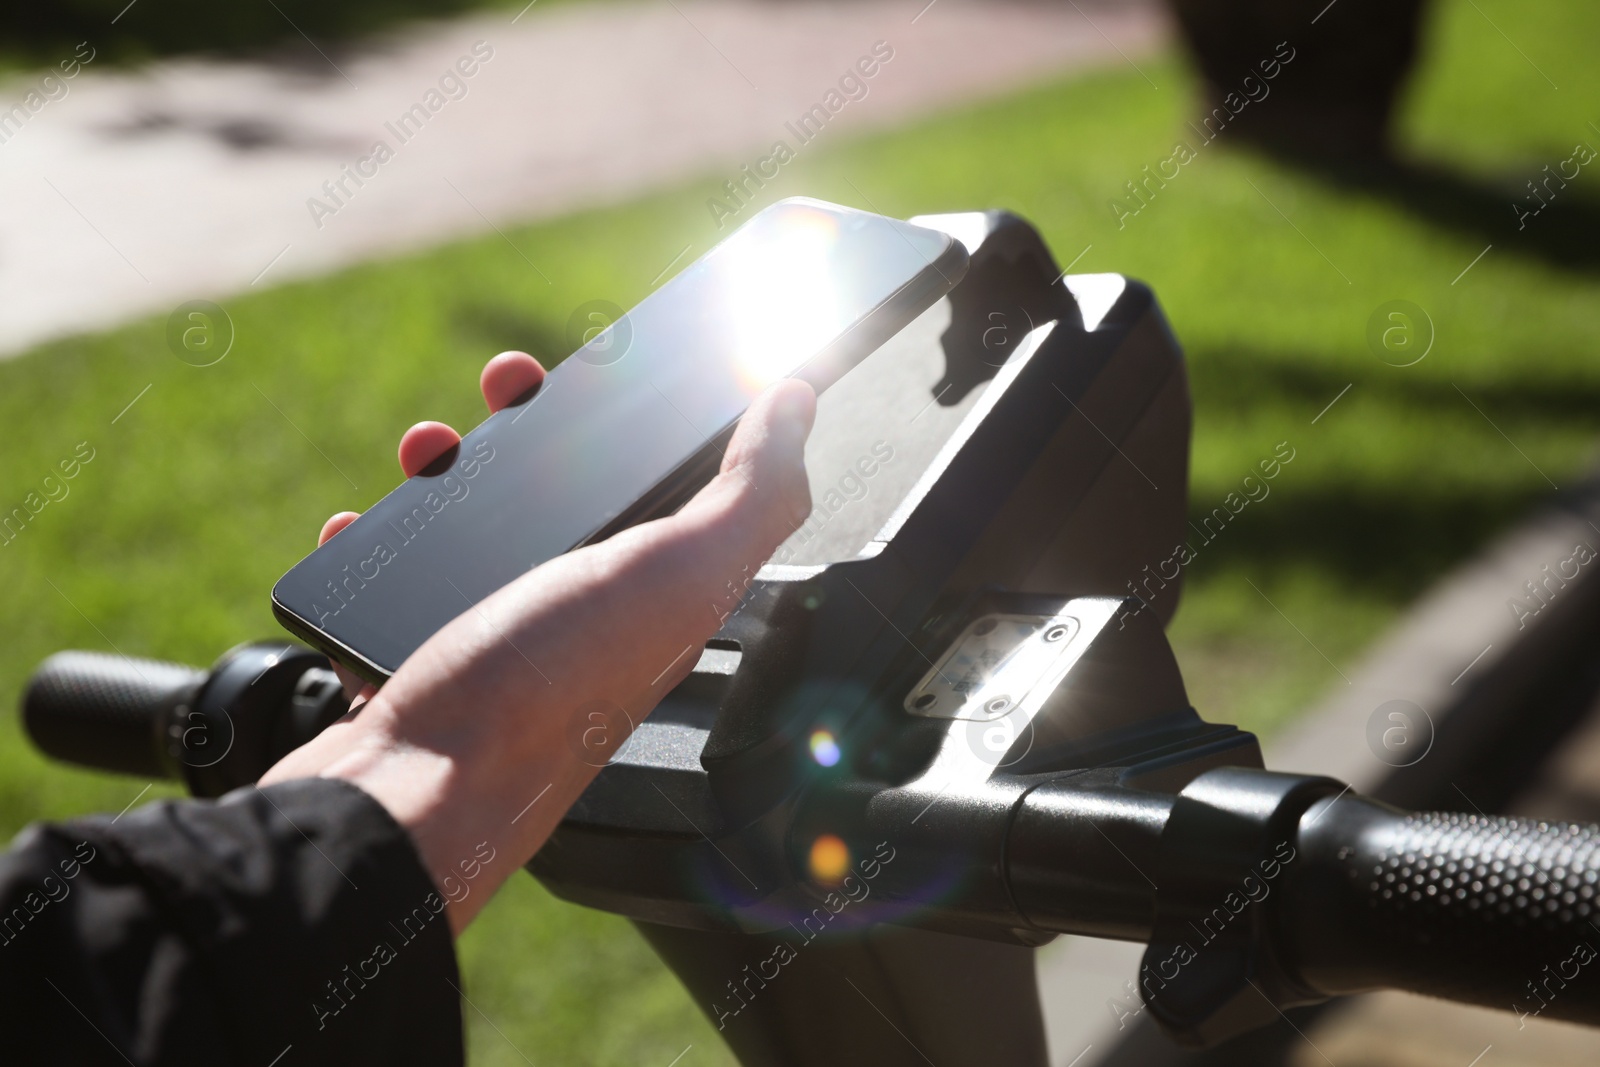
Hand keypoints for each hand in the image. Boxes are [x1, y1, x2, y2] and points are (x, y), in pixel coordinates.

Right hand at [260, 351, 815, 933]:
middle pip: (571, 498)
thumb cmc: (540, 697)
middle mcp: (584, 617)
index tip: (610, 363)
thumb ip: (749, 496)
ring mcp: (500, 644)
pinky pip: (399, 590)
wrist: (409, 800)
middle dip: (537, 426)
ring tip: (425, 449)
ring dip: (453, 474)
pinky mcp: (421, 666)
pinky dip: (380, 547)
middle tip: (502, 386)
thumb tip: (797, 408)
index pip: (669, 485)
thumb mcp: (674, 577)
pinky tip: (360, 530)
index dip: (648, 417)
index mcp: (654, 592)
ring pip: (481, 533)